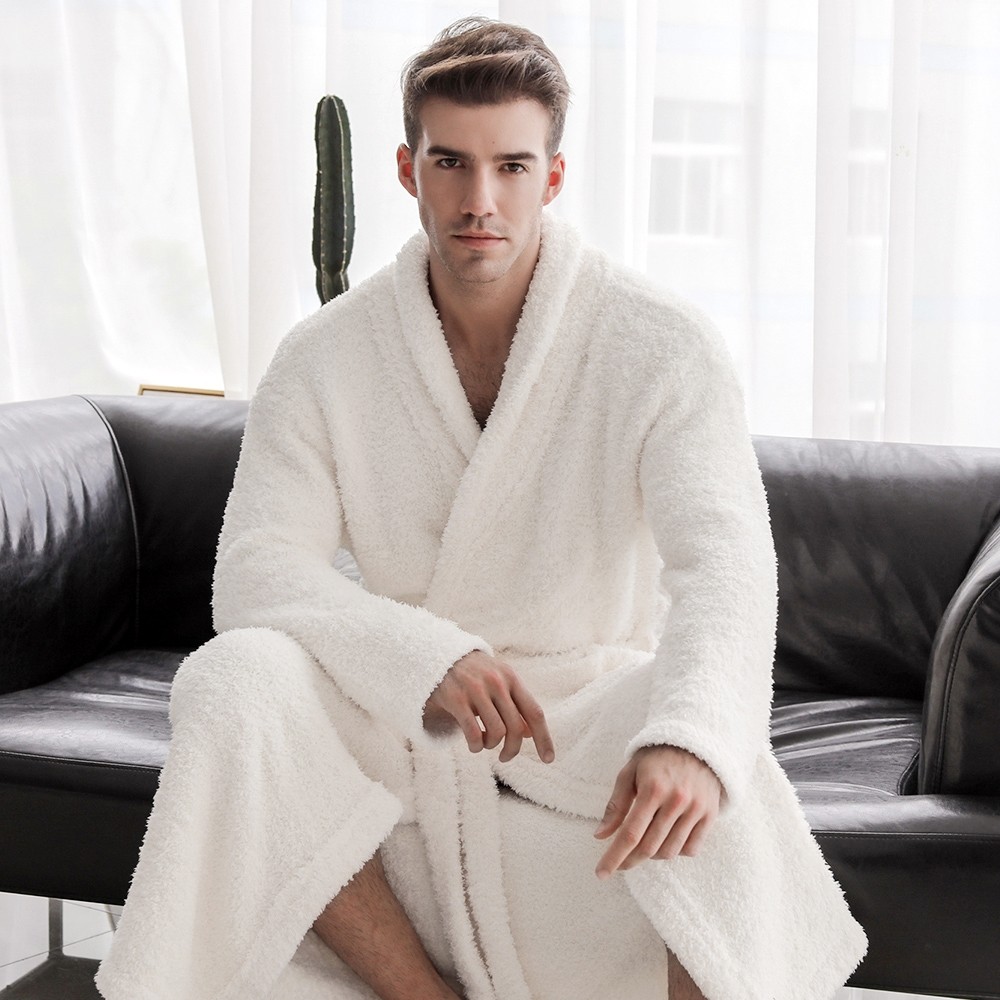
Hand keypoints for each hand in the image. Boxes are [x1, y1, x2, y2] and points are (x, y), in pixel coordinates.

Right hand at [423, 650, 554, 763]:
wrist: (439, 654)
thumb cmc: (474, 673)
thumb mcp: (498, 682)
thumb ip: (515, 705)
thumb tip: (531, 733)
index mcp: (511, 678)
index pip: (535, 712)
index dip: (544, 738)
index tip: (549, 759)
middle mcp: (497, 682)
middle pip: (516, 728)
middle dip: (512, 749)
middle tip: (505, 757)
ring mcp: (476, 690)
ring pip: (497, 733)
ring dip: (491, 746)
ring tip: (485, 744)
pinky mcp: (456, 699)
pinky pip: (473, 733)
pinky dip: (476, 746)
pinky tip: (473, 745)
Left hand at [594, 745, 720, 878]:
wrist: (695, 743)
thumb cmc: (656, 758)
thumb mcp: (630, 773)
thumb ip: (616, 805)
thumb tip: (600, 836)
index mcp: (652, 789)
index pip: (630, 833)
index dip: (614, 857)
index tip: (601, 873)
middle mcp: (676, 801)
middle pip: (649, 847)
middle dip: (629, 861)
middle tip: (618, 865)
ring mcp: (696, 809)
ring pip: (670, 851)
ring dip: (652, 856)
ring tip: (643, 846)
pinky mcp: (710, 815)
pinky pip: (691, 849)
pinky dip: (676, 851)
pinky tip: (666, 840)